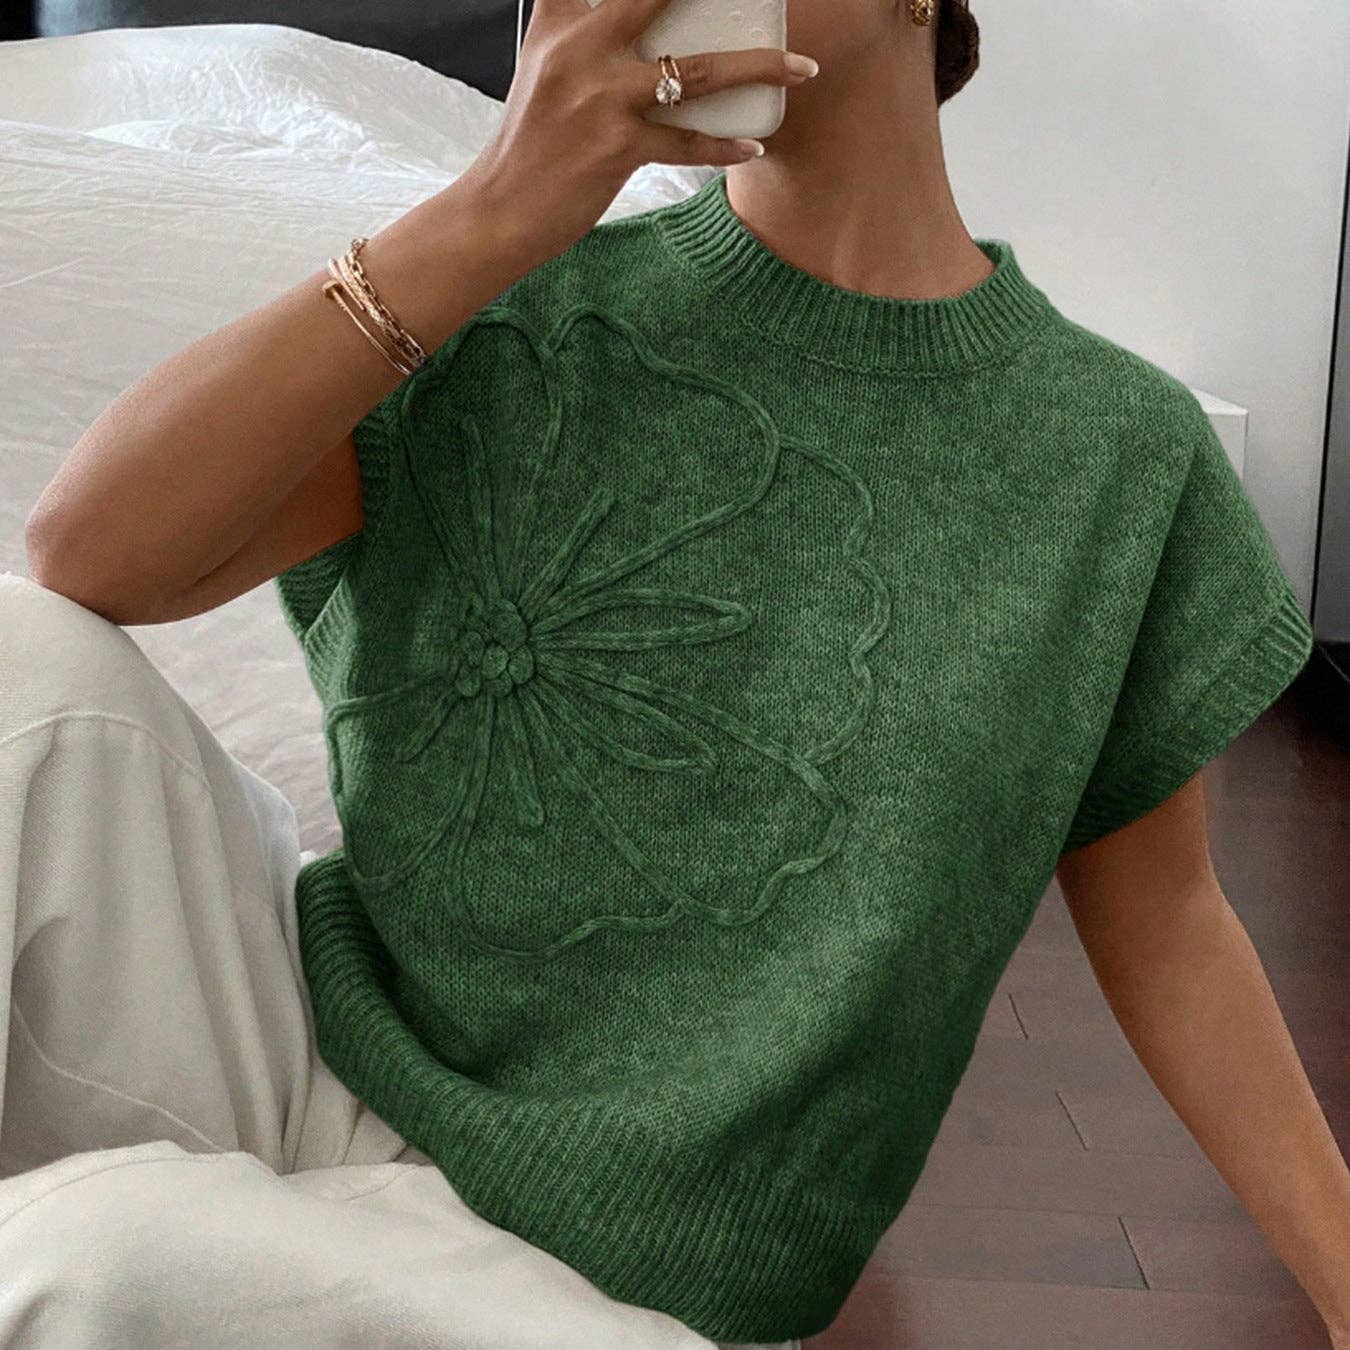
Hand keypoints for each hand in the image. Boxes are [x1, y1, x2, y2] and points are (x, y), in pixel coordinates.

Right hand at [467, 0, 816, 264]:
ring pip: (695, 71)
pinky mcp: (616, 147)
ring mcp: (600, 98)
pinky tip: (753, 147)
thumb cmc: (532, 144)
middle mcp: (579, 50)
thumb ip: (580, 33)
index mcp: (559, 23)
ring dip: (758, 66)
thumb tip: (641, 31)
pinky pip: (686, 142)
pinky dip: (724, 146)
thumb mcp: (544, 69)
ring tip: (801, 67)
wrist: (501, 210)